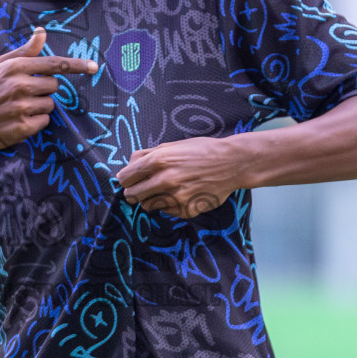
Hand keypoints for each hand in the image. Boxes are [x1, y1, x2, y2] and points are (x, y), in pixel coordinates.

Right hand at [0, 27, 97, 151]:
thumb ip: (24, 51)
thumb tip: (42, 32)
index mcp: (14, 67)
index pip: (53, 64)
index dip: (76, 65)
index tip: (94, 66)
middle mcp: (19, 86)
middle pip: (54, 86)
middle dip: (44, 90)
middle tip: (23, 94)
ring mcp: (21, 108)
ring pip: (50, 105)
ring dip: (39, 107)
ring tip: (17, 108)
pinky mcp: (22, 127)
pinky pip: (45, 122)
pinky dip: (35, 122)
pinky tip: (18, 120)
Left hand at [114, 136, 242, 218]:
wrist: (232, 164)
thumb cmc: (201, 151)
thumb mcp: (171, 145)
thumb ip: (147, 155)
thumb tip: (129, 165)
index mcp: (158, 161)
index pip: (124, 179)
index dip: (127, 179)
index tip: (131, 179)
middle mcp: (164, 180)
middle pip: (131, 196)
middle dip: (135, 191)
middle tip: (144, 187)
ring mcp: (175, 197)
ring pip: (147, 206)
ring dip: (152, 199)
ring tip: (166, 189)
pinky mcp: (185, 210)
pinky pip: (166, 211)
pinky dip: (169, 205)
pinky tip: (182, 194)